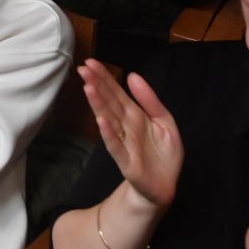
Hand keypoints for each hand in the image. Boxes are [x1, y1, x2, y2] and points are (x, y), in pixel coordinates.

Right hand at [78, 59, 182, 208]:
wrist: (166, 186)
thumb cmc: (163, 154)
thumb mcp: (164, 121)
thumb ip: (149, 99)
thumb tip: (132, 75)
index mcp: (135, 115)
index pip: (116, 93)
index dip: (105, 78)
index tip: (91, 62)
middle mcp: (126, 127)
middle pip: (109, 103)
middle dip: (97, 85)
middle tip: (83, 69)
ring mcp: (125, 144)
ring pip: (109, 120)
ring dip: (98, 105)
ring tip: (88, 88)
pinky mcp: (127, 162)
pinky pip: (116, 147)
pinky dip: (108, 134)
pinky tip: (101, 121)